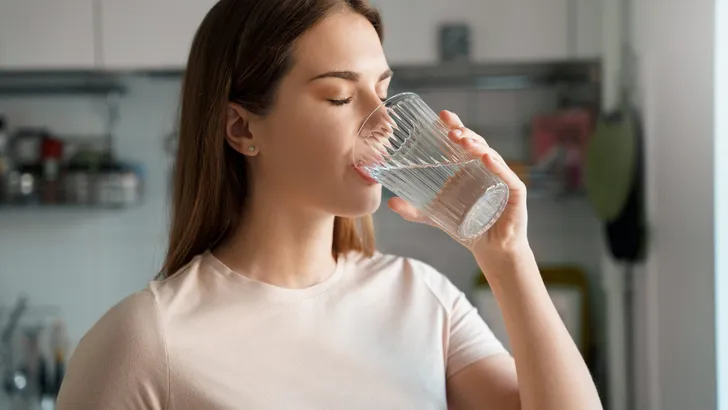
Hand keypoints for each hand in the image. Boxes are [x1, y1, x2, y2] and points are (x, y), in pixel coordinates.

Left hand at [388, 110, 529, 255]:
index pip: (463, 142)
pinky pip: (506, 176)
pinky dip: (497, 166)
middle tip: (450, 129)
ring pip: (491, 156)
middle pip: (477, 144)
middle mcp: (487, 168)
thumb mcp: (436, 217)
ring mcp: (502, 178)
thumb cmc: (468, 228)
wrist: (491, 249)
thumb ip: (414, 210)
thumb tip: (390, 203)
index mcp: (470, 168)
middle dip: (464, 133)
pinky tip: (486, 158)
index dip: (455, 127)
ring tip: (463, 140)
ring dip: (477, 146)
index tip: (441, 116)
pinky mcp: (515, 193)